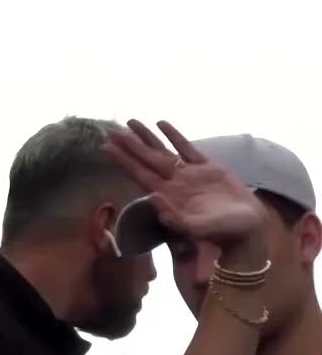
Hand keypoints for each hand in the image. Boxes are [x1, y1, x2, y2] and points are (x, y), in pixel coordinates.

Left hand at [106, 119, 268, 256]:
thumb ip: (175, 218)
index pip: (140, 173)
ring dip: (147, 137)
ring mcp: (190, 174)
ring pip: (163, 150)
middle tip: (110, 130)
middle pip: (146, 159)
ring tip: (130, 121)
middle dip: (129, 145)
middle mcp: (174, 183)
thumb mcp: (197, 229)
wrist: (249, 227)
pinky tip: (162, 124)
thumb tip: (152, 197)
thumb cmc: (223, 232)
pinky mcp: (208, 167)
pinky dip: (175, 135)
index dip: (123, 160)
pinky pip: (187, 148)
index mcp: (168, 195)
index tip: (105, 147)